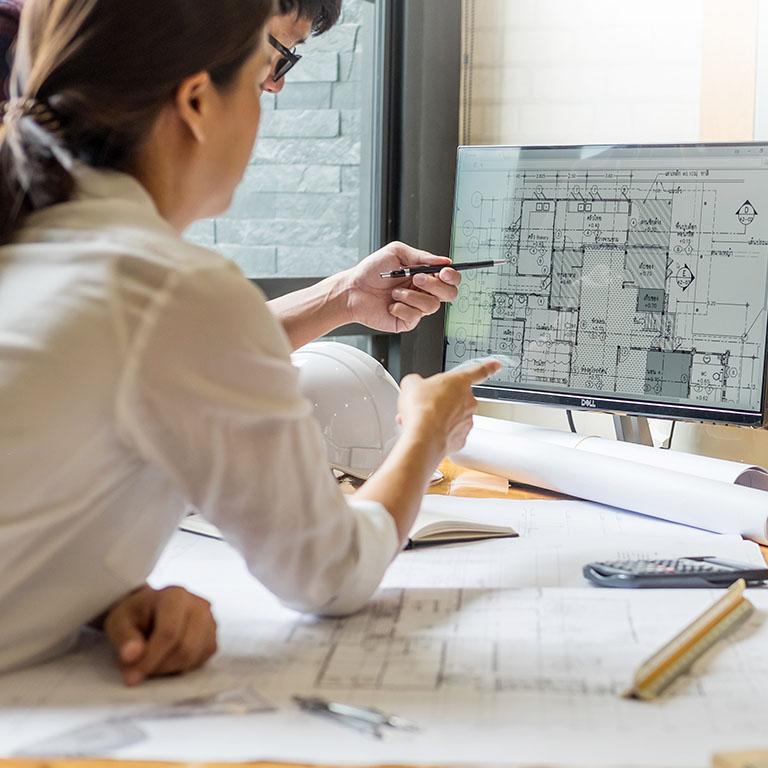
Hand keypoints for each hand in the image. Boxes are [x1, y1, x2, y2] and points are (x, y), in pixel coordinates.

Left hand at [102, 584, 217, 685]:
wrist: (149, 610)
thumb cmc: (134, 615)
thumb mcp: (118, 622)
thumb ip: (124, 638)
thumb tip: (132, 656)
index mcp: (175, 595)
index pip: (169, 633)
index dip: (150, 659)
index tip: (131, 677)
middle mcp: (199, 605)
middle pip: (185, 648)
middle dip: (160, 666)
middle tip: (138, 670)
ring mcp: (210, 621)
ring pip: (194, 657)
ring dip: (170, 669)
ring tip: (152, 661)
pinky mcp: (213, 636)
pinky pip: (201, 660)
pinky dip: (182, 667)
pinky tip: (167, 658)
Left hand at [345, 242, 460, 332]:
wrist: (353, 290)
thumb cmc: (371, 271)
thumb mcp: (397, 253)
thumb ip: (421, 256)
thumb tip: (443, 260)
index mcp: (424, 274)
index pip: (450, 278)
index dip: (452, 276)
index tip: (443, 272)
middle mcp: (423, 292)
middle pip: (449, 294)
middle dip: (434, 285)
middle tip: (415, 279)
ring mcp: (417, 307)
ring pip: (432, 305)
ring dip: (411, 296)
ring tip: (395, 292)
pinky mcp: (408, 321)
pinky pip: (415, 316)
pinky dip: (401, 308)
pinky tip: (391, 304)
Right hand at [397, 359, 501, 455]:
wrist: (423, 436)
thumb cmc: (422, 409)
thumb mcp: (411, 384)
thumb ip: (417, 382)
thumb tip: (415, 385)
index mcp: (459, 382)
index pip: (478, 371)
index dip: (488, 367)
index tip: (496, 366)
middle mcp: (468, 401)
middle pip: (457, 398)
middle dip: (442, 401)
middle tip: (426, 404)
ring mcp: (466, 421)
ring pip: (453, 417)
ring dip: (439, 418)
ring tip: (422, 420)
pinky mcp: (461, 439)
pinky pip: (450, 434)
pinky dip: (439, 433)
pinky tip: (427, 432)